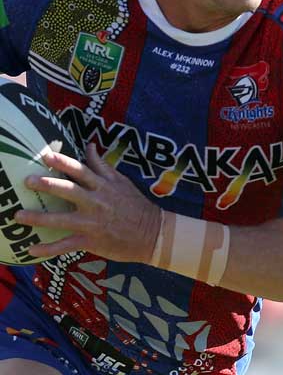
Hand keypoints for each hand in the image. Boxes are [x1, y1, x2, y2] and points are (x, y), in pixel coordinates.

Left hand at [15, 144, 160, 261]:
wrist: (151, 233)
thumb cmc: (135, 205)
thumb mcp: (121, 180)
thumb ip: (102, 164)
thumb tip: (89, 145)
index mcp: (103, 185)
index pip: (80, 170)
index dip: (63, 162)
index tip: (46, 156)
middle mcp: (95, 202)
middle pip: (67, 191)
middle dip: (46, 185)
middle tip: (27, 181)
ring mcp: (92, 223)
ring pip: (61, 220)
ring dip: (38, 218)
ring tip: (18, 216)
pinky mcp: (90, 241)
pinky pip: (65, 245)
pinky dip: (48, 249)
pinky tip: (32, 249)